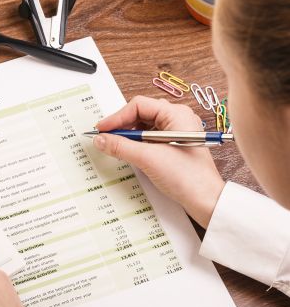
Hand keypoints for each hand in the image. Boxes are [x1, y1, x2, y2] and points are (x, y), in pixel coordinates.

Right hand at [93, 96, 224, 227]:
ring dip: (128, 135)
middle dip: (122, 125)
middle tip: (105, 137)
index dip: (117, 117)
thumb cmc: (186, 176)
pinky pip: (150, 138)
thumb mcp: (147, 158)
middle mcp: (177, 119)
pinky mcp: (174, 145)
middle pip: (141, 114)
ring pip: (144, 126)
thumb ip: (120, 146)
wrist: (205, 200)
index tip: (101, 130)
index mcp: (176, 114)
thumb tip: (100, 139)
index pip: (138, 106)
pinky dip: (136, 143)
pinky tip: (129, 152)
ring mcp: (176, 132)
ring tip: (116, 146)